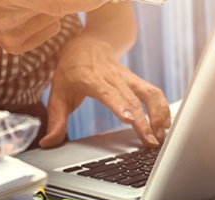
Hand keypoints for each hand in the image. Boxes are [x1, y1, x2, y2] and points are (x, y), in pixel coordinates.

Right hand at [0, 0, 110, 53]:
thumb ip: (56, 0)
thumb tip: (92, 2)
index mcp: (12, 0)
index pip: (60, 4)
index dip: (88, 2)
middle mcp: (10, 21)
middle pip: (60, 9)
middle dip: (69, 3)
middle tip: (53, 2)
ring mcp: (11, 38)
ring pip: (56, 20)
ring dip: (50, 8)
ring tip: (23, 3)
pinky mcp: (14, 47)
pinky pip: (48, 31)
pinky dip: (43, 21)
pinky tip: (21, 16)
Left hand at [41, 35, 170, 148]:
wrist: (89, 43)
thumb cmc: (71, 69)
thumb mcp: (57, 92)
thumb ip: (55, 120)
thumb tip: (48, 143)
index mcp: (90, 78)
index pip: (107, 92)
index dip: (119, 106)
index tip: (129, 120)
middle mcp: (112, 77)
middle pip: (132, 99)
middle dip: (144, 122)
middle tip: (151, 142)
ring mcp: (127, 78)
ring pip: (148, 94)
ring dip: (158, 114)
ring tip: (161, 135)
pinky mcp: (137, 80)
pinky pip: (154, 92)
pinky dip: (163, 107)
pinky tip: (165, 123)